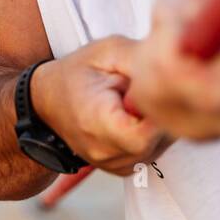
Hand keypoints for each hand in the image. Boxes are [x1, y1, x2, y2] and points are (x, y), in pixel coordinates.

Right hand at [30, 36, 173, 176]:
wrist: (46, 100)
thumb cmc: (77, 72)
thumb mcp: (107, 52)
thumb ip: (140, 59)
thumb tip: (173, 64)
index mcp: (96, 123)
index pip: (145, 133)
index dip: (159, 108)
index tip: (158, 85)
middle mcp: (103, 152)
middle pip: (156, 140)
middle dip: (163, 111)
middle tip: (154, 86)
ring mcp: (113, 165)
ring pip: (158, 148)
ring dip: (160, 122)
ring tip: (142, 98)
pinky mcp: (123, 168)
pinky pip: (152, 152)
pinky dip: (154, 133)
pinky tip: (142, 112)